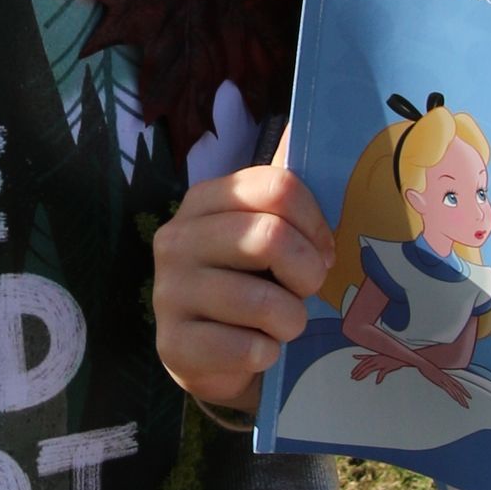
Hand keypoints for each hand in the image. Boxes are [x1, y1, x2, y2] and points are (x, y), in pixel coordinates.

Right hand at [153, 144, 332, 411]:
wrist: (214, 357)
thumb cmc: (254, 286)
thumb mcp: (268, 237)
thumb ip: (288, 198)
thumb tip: (321, 131)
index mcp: (204, 200)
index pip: (277, 188)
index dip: (315, 223)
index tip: (322, 251)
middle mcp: (176, 239)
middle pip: (270, 237)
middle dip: (307, 273)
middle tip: (306, 291)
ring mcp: (168, 292)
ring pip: (262, 301)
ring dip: (291, 321)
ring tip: (282, 325)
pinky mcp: (173, 345)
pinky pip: (247, 348)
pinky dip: (267, 354)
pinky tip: (257, 351)